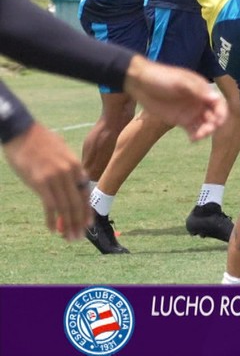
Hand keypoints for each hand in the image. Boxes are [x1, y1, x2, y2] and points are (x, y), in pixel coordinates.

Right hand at [2, 123, 90, 241]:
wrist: (22, 132)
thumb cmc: (40, 142)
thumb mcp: (61, 153)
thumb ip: (67, 169)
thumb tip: (70, 186)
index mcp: (75, 166)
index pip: (85, 194)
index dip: (86, 211)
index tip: (87, 224)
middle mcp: (69, 173)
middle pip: (77, 203)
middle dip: (79, 222)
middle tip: (79, 237)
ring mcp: (55, 178)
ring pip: (65, 207)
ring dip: (67, 225)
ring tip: (69, 237)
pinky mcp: (40, 182)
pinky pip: (50, 205)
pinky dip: (52, 219)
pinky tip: (52, 229)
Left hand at [123, 56, 227, 140]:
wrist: (140, 83)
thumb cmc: (162, 77)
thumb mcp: (181, 81)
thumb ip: (198, 90)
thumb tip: (216, 98)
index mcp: (202, 90)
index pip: (218, 102)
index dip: (221, 112)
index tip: (218, 121)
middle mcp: (199, 102)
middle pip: (213, 115)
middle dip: (213, 124)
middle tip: (207, 130)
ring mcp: (191, 112)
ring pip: (204, 124)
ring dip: (205, 131)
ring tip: (198, 136)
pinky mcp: (180, 120)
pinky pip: (192, 130)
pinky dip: (195, 135)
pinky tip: (193, 139)